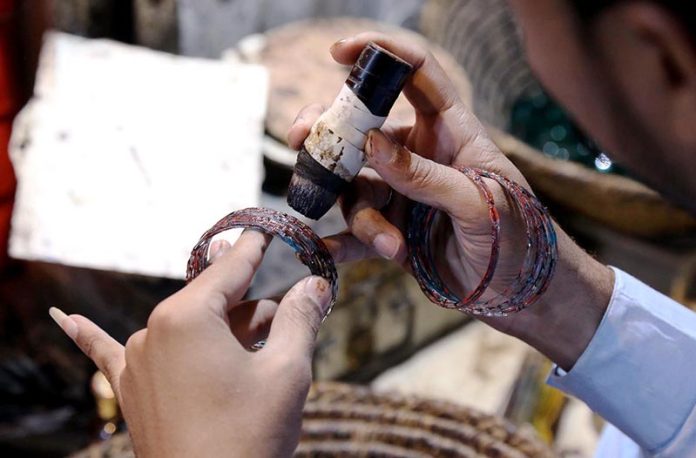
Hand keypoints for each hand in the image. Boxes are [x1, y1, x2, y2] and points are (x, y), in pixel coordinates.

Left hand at [50, 230, 330, 456]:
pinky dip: (91, 334)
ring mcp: (135, 362)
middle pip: (213, 300)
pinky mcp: (129, 390)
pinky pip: (108, 352)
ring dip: (222, 332)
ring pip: (188, 327)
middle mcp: (152, 331)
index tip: (265, 228)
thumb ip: (300, 319)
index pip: (230, 268)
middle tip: (286, 318)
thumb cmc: (248, 438)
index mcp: (187, 317)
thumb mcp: (287, 372)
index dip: (255, 248)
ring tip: (258, 353)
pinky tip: (62, 318)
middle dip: (251, 305)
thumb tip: (316, 285)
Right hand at [288, 33, 613, 369]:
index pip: (416, 74)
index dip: (380, 53)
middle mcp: (419, 156)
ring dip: (361, 216)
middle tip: (301, 141)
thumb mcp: (478, 203)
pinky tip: (322, 252)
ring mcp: (402, 193)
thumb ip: (425, 176)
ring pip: (355, 187)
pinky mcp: (392, 230)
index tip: (339, 52)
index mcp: (450, 131)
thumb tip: (369, 144)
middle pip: (363, 128)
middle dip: (328, 132)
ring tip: (388, 243)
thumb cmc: (518, 238)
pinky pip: (355, 231)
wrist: (521, 295)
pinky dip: (339, 242)